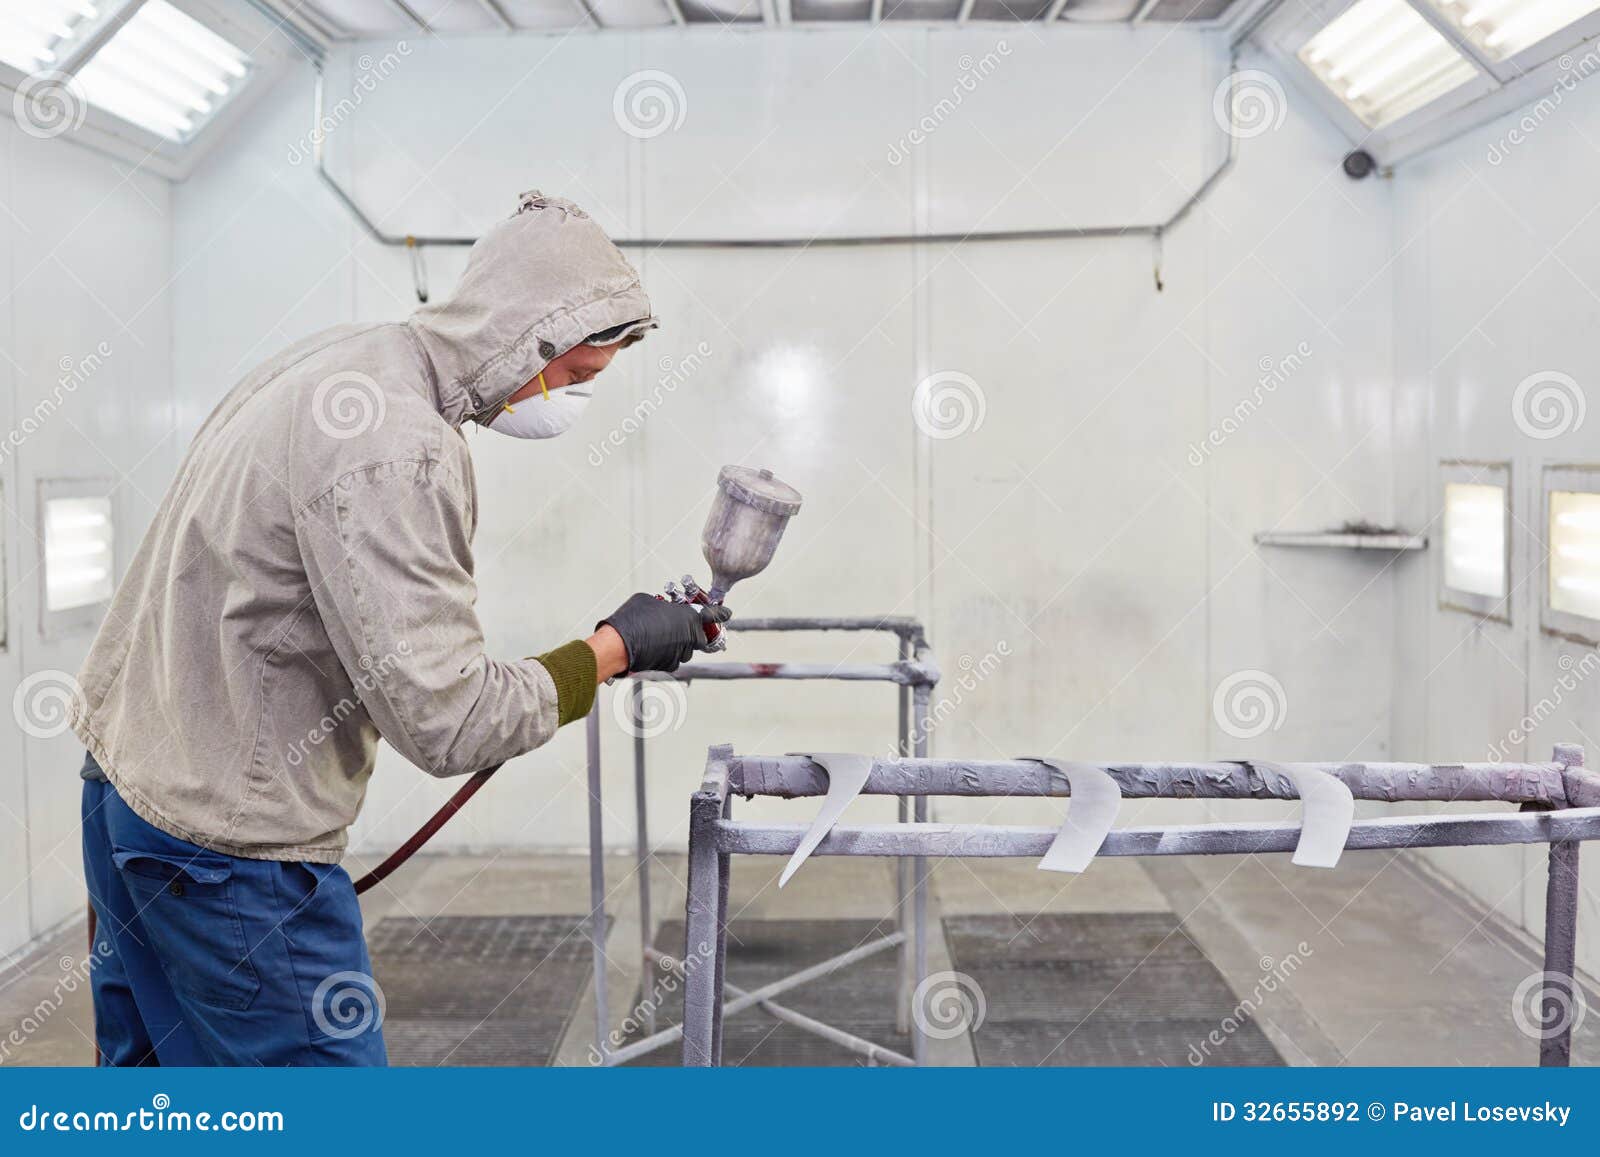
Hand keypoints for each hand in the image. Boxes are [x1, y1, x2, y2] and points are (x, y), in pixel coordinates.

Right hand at [598, 593, 732, 673]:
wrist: (619, 644)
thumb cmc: (634, 618)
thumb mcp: (649, 600)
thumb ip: (663, 605)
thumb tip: (662, 610)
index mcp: (690, 617)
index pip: (713, 615)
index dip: (720, 613)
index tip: (727, 613)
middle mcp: (690, 637)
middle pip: (699, 636)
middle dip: (692, 632)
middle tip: (678, 626)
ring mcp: (680, 654)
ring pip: (685, 648)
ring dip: (677, 642)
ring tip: (659, 635)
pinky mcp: (669, 666)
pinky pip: (673, 657)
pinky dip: (666, 652)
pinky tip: (652, 645)